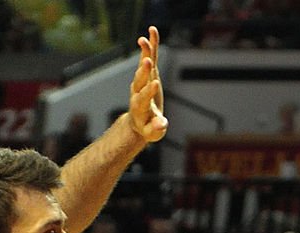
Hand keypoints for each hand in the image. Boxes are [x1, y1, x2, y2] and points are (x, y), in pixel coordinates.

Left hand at [126, 27, 167, 143]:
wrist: (138, 121)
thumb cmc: (147, 129)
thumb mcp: (152, 134)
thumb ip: (156, 129)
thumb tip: (161, 124)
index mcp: (140, 107)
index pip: (143, 98)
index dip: (148, 91)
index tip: (154, 84)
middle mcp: (138, 91)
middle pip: (140, 80)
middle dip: (143, 71)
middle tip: (146, 61)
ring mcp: (142, 81)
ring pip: (143, 66)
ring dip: (144, 53)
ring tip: (144, 39)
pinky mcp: (147, 74)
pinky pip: (150, 57)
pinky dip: (151, 45)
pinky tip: (152, 31)